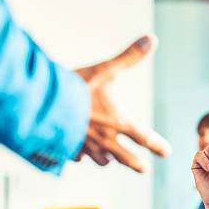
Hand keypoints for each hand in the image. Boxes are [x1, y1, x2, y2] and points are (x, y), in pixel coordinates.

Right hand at [75, 35, 170, 172]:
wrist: (41, 103)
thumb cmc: (76, 87)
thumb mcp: (106, 69)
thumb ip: (130, 57)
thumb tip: (151, 39)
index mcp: (118, 122)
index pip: (145, 138)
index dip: (158, 146)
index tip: (167, 152)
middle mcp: (105, 139)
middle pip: (126, 159)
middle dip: (136, 164)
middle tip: (144, 169)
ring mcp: (85, 147)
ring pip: (101, 160)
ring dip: (107, 159)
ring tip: (109, 159)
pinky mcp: (65, 149)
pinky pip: (76, 157)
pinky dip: (80, 156)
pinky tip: (78, 153)